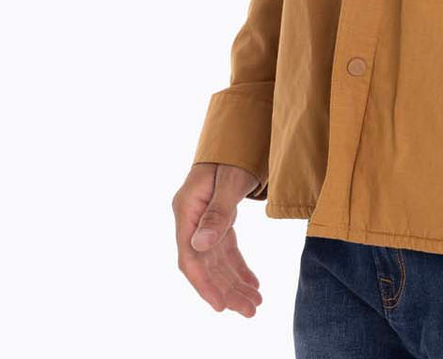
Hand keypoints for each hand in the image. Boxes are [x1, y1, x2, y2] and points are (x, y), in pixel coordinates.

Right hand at [173, 162, 263, 316]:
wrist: (240, 132)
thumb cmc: (234, 153)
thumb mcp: (230, 180)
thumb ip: (217, 213)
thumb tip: (200, 245)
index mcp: (187, 209)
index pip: (191, 256)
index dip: (205, 284)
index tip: (221, 306)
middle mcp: (191, 218)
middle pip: (206, 263)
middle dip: (228, 289)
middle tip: (252, 310)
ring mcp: (202, 220)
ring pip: (217, 260)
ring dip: (235, 282)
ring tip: (256, 303)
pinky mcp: (217, 219)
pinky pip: (226, 250)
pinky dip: (239, 267)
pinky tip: (253, 283)